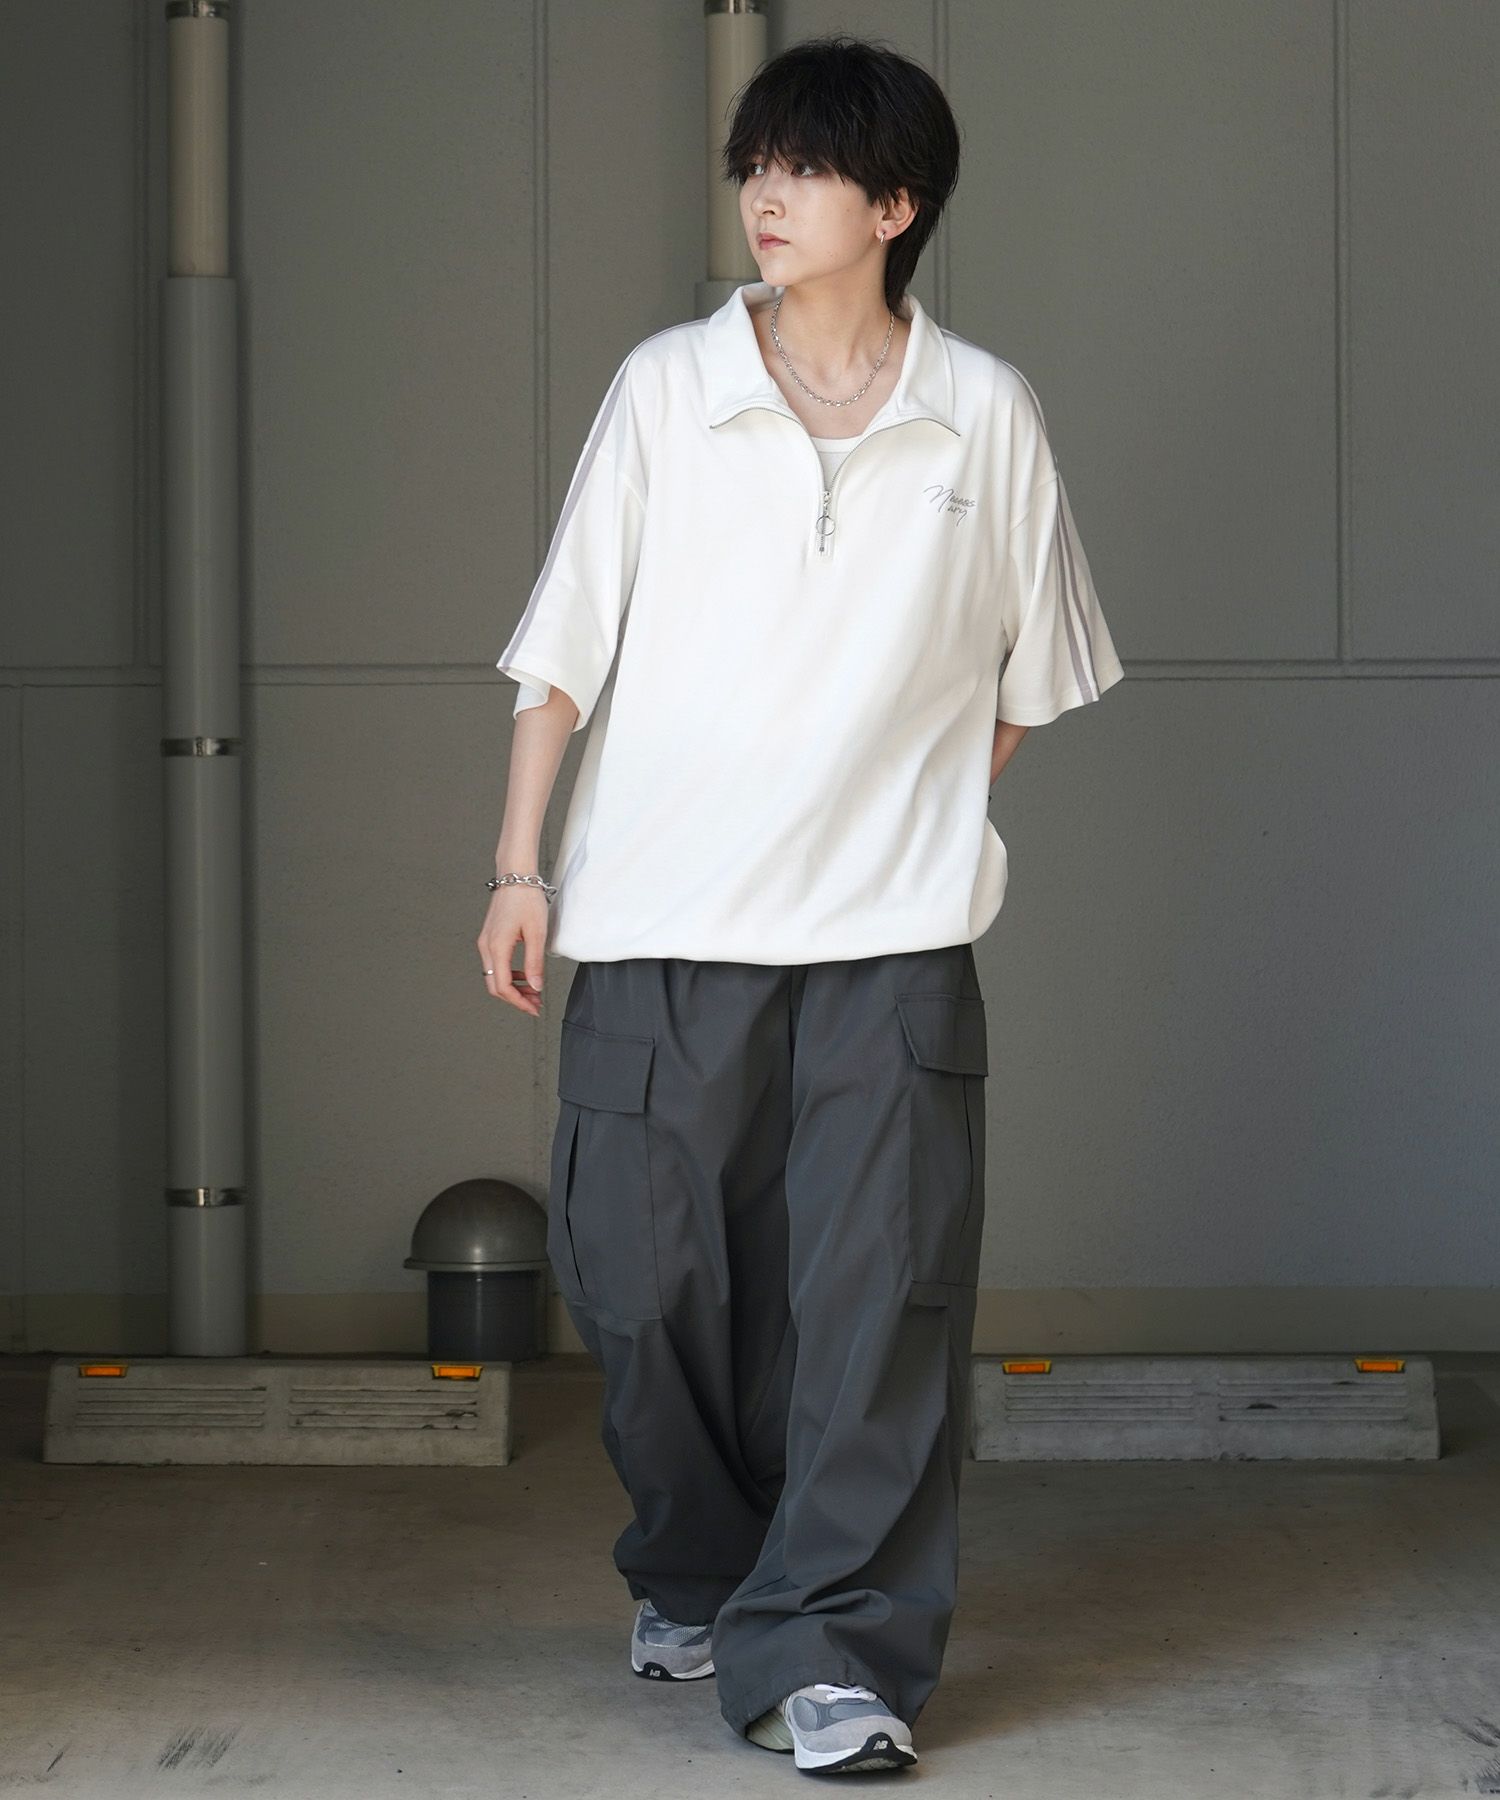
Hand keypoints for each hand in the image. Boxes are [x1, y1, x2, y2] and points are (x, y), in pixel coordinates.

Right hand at [477, 885, 548, 1015]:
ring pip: (495, 976)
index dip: (519, 1002)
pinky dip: (510, 975)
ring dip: (513, 988)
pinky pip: (496, 964)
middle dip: (516, 998)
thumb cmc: (526, 899)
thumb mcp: (537, 933)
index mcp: (497, 947)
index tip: (534, 1008)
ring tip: (534, 991)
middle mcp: (486, 947)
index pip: (503, 987)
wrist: (515, 875)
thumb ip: (535, 962)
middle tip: (536, 1004)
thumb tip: (536, 987)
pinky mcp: (489, 937)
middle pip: (495, 986)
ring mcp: (485, 942)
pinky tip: (525, 974)